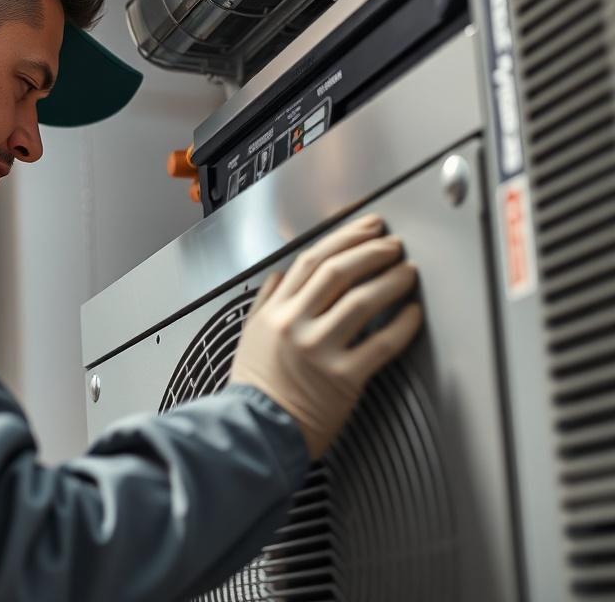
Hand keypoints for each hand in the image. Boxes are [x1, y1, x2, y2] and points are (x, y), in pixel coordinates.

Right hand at [229, 214, 422, 458]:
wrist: (255, 433)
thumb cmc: (255, 390)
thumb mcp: (249, 336)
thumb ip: (266, 302)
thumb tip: (281, 277)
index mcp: (275, 312)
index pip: (311, 260)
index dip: (344, 238)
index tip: (366, 229)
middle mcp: (296, 325)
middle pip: (339, 271)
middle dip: (371, 251)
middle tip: (393, 245)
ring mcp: (320, 350)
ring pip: (362, 301)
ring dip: (391, 280)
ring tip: (407, 271)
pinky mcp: (343, 378)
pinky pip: (381, 344)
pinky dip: (402, 324)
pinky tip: (413, 313)